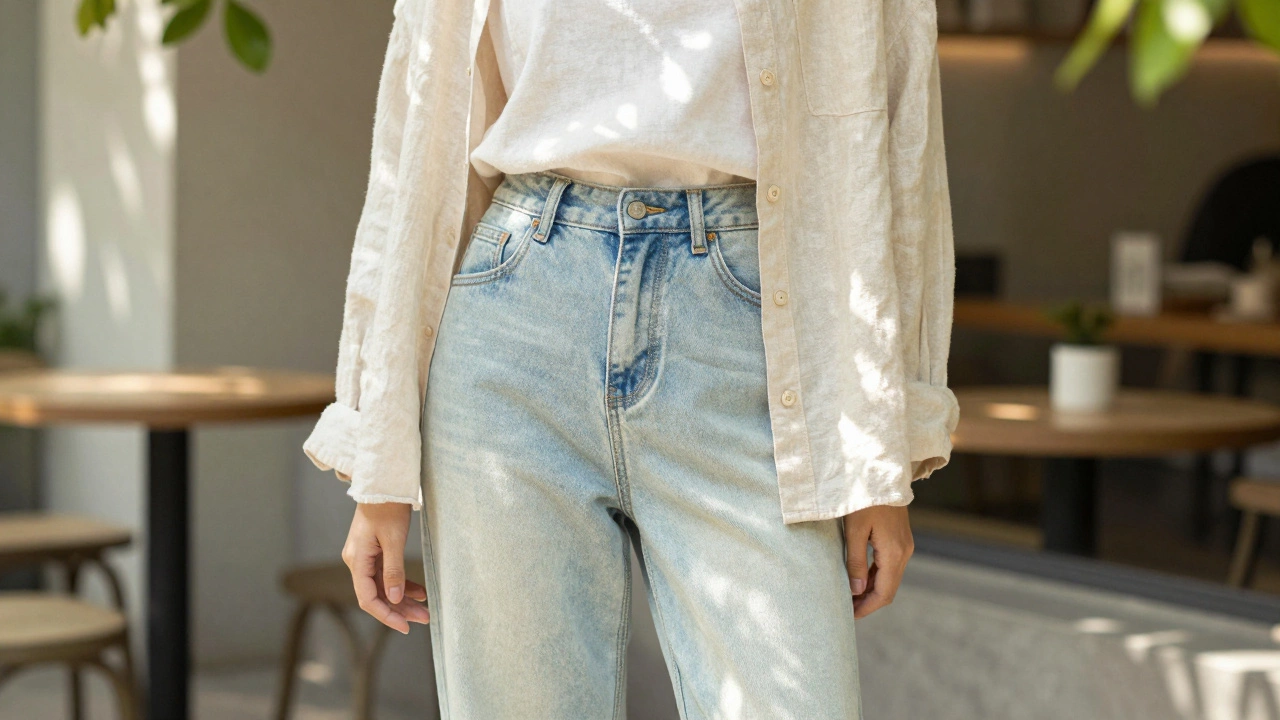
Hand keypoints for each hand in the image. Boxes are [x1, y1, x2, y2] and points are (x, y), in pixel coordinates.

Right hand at [341, 503, 430, 633]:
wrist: (383, 484)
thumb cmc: (388, 508)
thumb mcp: (394, 540)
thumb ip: (393, 570)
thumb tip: (395, 599)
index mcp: (357, 560)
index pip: (368, 598)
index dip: (387, 616)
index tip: (406, 627)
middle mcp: (357, 561)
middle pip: (377, 595)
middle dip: (400, 610)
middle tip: (424, 619)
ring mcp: (365, 557)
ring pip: (384, 587)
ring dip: (403, 599)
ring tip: (425, 610)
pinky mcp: (374, 552)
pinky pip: (387, 575)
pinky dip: (403, 584)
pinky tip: (420, 592)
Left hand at [843, 505, 913, 618]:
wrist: (881, 472)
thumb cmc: (863, 498)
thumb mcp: (854, 530)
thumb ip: (855, 562)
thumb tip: (856, 591)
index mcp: (893, 553)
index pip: (883, 593)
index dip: (867, 608)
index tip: (849, 616)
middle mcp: (904, 552)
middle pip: (889, 589)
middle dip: (869, 602)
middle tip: (846, 609)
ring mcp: (904, 545)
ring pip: (890, 578)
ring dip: (872, 590)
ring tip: (850, 597)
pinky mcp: (900, 539)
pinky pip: (889, 565)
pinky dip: (876, 576)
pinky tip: (860, 579)